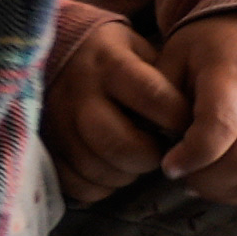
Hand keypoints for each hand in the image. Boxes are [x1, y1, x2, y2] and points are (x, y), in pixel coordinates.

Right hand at [35, 10, 180, 203]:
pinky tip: (108, 170)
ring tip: (133, 160)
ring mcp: (54, 120)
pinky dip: (98, 186)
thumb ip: (163, 83)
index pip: (153, 97)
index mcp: (110, 63)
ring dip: (124, 174)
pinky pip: (74, 183)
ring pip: (96, 168)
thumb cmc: (112, 57)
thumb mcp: (139, 51)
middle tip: (158, 151)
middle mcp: (78, 91)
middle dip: (148, 157)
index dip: (178, 120)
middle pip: (118, 143)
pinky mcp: (43, 143)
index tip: (187, 127)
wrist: (53, 49)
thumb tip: (194, 127)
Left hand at [155, 12, 236, 207]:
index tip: (168, 165)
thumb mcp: (177, 53)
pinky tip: (216, 182)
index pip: (220, 126)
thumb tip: (152, 141)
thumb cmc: (212, 44)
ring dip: (223, 189)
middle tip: (179, 176)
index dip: (192, 155)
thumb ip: (160, 95)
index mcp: (233, 74)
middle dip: (207, 180)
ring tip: (193, 181)